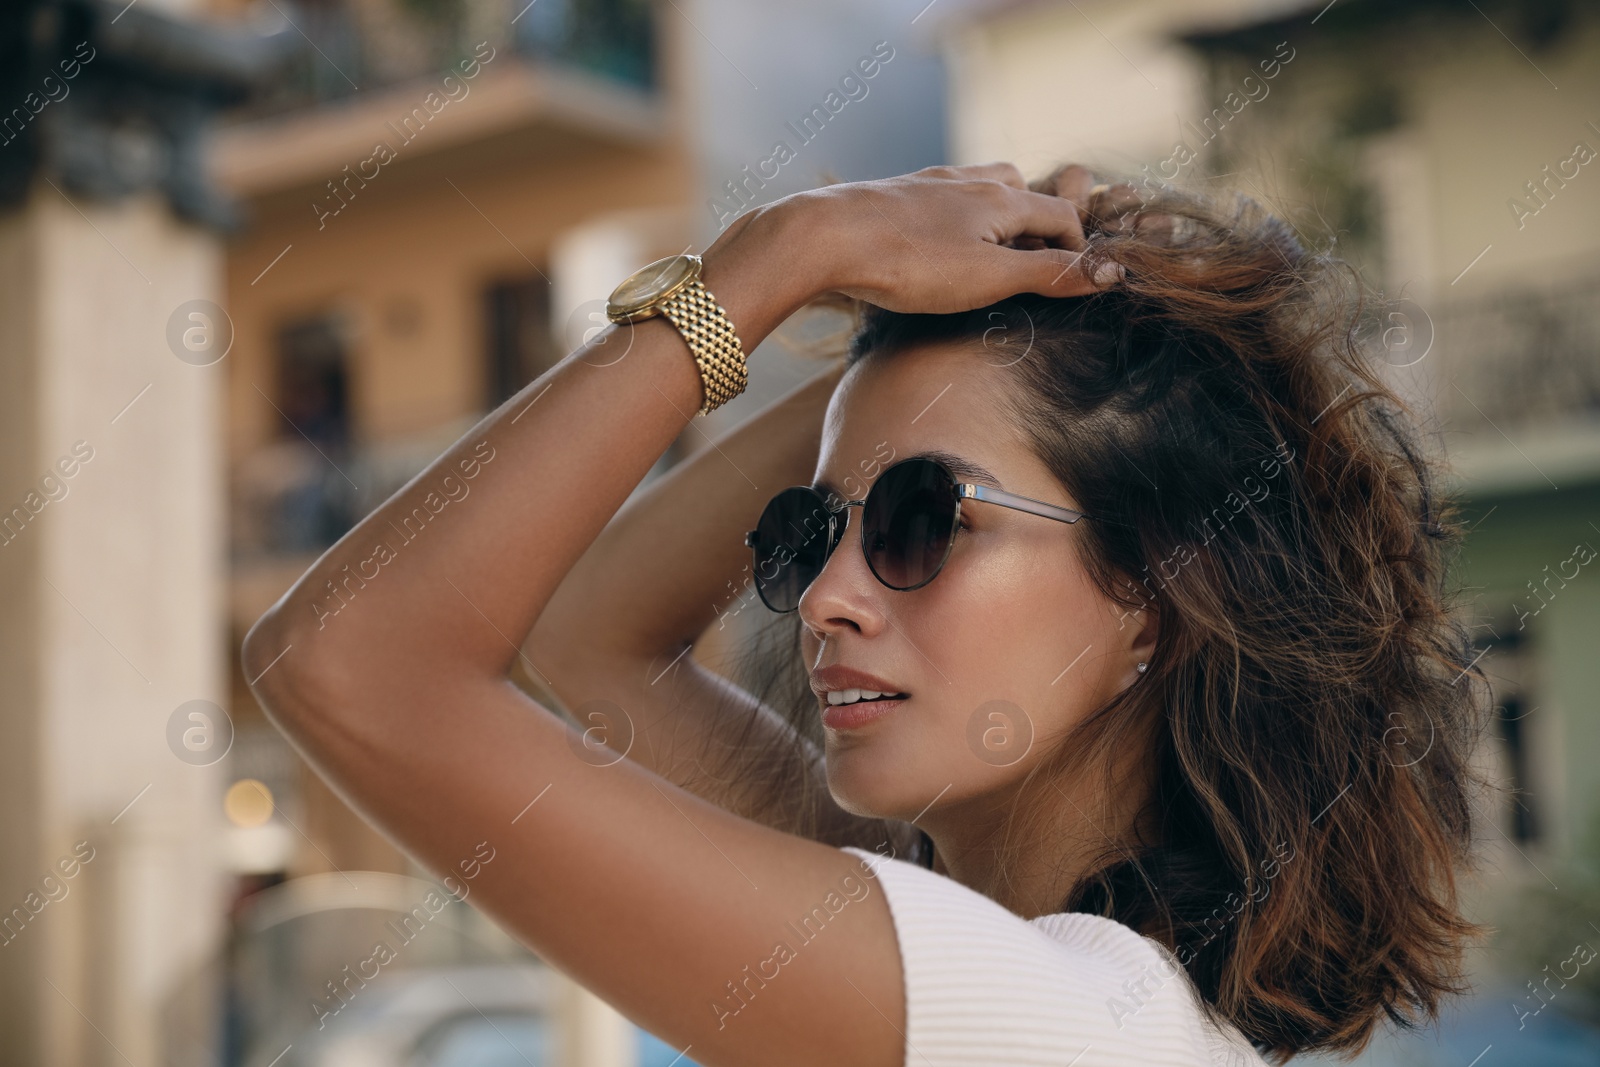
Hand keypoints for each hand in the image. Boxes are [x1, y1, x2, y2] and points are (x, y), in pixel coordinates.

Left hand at [753, 162, 1125, 314]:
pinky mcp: (895, 196)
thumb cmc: (909, 262)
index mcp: (1001, 199)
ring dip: (996, 219)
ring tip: (989, 258)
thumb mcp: (990, 278)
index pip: (1060, 215)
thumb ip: (1048, 275)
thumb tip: (1109, 273)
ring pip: (980, 190)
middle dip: (1038, 227)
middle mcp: (969, 181)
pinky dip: (957, 220)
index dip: (1077, 248)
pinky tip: (935, 247)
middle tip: (1033, 270)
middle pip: (1022, 192)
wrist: (825, 237)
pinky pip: (941, 201)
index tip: (1074, 280)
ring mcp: (930, 184)